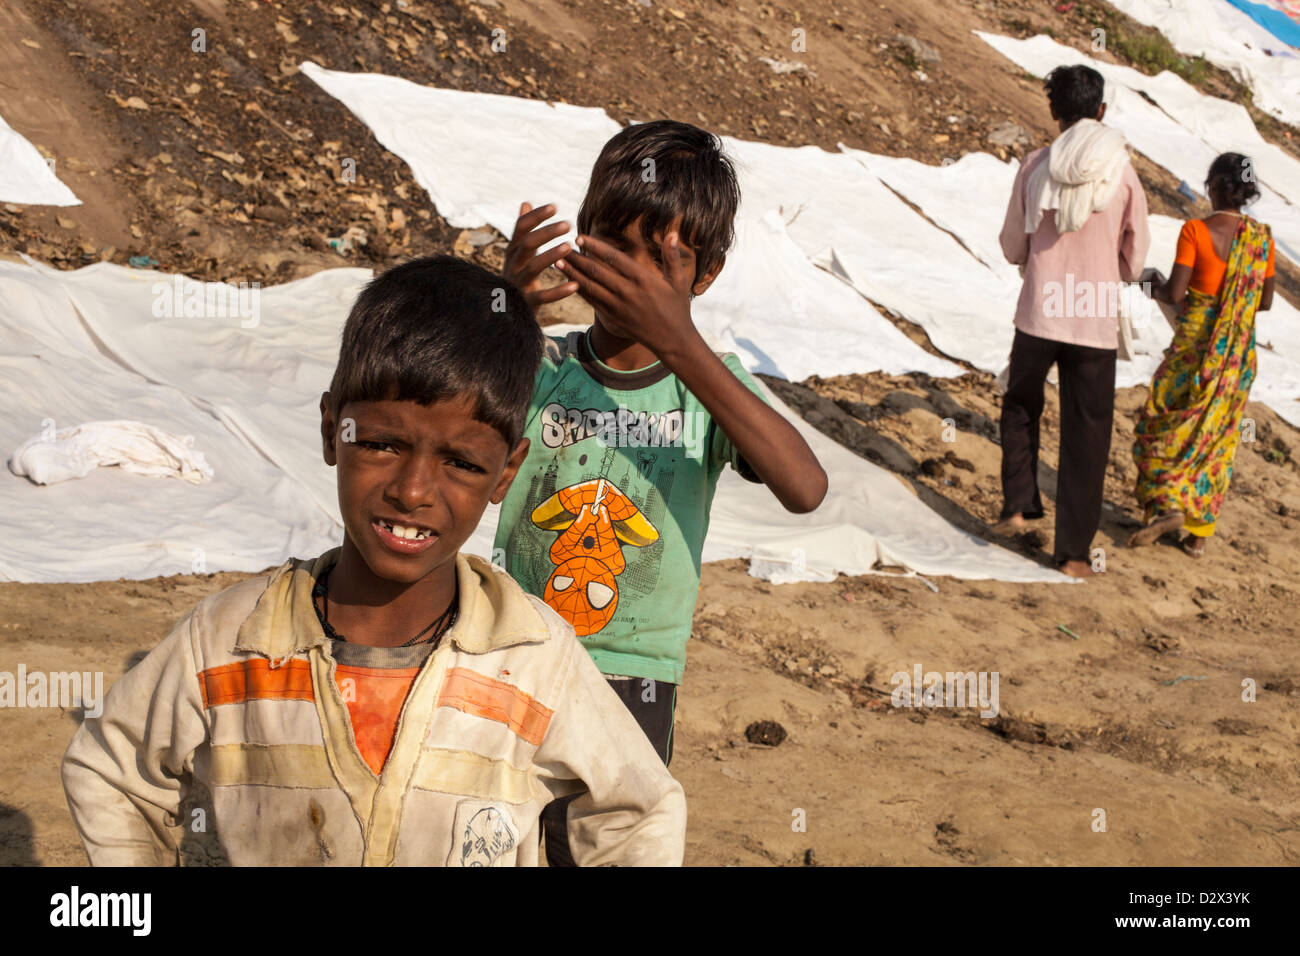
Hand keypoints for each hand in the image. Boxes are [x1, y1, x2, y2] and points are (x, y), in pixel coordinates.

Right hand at [501, 202, 578, 310]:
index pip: (521, 228)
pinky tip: (575, 285)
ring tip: (569, 247)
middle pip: (527, 244)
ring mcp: (518, 284)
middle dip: (546, 232)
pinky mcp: (526, 303)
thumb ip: (523, 231)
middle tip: (568, 224)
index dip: (536, 217)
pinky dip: (559, 291)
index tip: (554, 207)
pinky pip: (543, 297)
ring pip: (533, 267)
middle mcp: (513, 265)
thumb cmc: (517, 278)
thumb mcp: (518, 254)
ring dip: (551, 255)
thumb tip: (525, 203)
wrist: (505, 314)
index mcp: (513, 252)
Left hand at [557, 229, 693, 356]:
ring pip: (591, 287)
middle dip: (577, 258)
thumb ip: (672, 257)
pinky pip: (592, 302)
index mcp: (643, 279)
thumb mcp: (679, 282)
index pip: (614, 258)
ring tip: (558, 262)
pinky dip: (579, 291)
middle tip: (561, 246)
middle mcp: (628, 292)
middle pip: (597, 271)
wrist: (672, 341)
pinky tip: (568, 282)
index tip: (580, 238)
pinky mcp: (613, 319)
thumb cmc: (677, 308)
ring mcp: (619, 307)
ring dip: (572, 274)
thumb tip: (672, 233)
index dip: (595, 247)